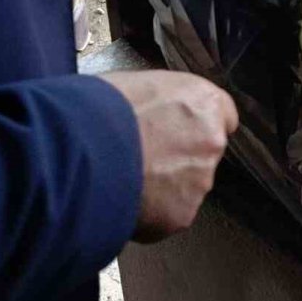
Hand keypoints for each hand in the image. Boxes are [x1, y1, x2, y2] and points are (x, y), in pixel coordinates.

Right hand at [103, 70, 237, 241]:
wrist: (80, 150)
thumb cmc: (99, 109)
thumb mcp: (136, 84)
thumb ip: (160, 101)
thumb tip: (152, 109)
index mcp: (204, 102)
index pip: (222, 115)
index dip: (195, 124)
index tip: (179, 130)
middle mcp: (210, 141)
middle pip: (202, 153)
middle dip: (178, 157)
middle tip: (142, 157)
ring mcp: (199, 181)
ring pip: (185, 187)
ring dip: (163, 186)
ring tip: (124, 178)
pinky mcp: (180, 215)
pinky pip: (167, 215)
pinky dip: (149, 213)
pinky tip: (123, 199)